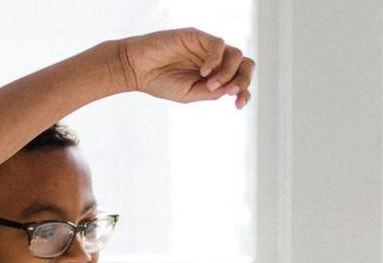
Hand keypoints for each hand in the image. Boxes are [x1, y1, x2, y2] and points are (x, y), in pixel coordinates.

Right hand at [114, 28, 254, 109]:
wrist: (136, 69)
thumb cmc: (160, 82)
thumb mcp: (190, 94)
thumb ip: (212, 92)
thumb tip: (233, 89)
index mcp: (215, 75)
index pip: (240, 79)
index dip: (245, 92)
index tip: (237, 105)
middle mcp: (214, 60)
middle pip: (245, 64)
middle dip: (244, 80)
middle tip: (232, 92)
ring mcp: (206, 48)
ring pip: (235, 55)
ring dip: (227, 73)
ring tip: (209, 85)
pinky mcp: (197, 36)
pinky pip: (218, 45)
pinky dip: (215, 60)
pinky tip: (203, 73)